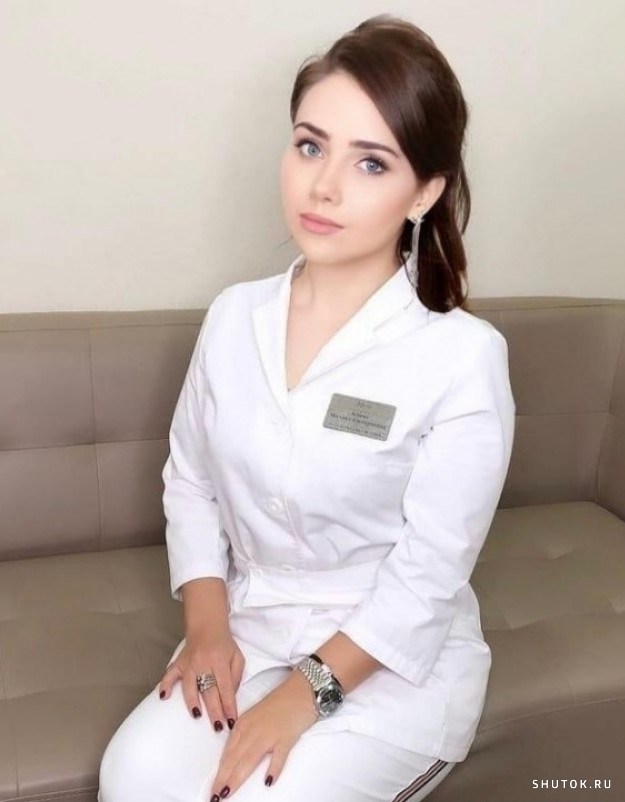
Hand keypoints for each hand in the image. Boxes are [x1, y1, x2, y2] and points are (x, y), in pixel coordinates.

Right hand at [158, 624, 245, 731]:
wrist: (206, 626)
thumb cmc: (224, 644)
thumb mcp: (237, 657)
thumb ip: (236, 676)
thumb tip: (231, 697)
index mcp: (220, 661)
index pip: (226, 688)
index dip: (229, 706)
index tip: (232, 721)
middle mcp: (204, 663)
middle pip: (209, 690)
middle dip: (214, 710)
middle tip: (218, 727)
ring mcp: (189, 663)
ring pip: (190, 686)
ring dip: (193, 702)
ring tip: (197, 716)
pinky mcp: (178, 663)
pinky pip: (169, 675)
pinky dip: (165, 685)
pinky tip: (163, 697)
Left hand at [208, 669, 318, 799]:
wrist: (301, 689)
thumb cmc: (279, 704)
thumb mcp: (255, 718)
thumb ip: (244, 736)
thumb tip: (235, 758)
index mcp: (243, 724)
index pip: (227, 753)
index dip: (219, 772)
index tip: (213, 788)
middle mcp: (253, 729)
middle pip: (234, 758)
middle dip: (223, 779)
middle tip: (215, 796)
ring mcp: (269, 733)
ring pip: (249, 758)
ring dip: (237, 777)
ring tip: (228, 793)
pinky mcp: (287, 737)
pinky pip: (278, 756)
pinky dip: (273, 768)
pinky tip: (268, 781)